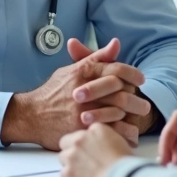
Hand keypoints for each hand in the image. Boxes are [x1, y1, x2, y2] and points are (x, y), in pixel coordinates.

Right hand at [2, 38, 145, 149]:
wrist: (31, 115)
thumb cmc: (53, 92)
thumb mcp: (72, 70)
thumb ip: (96, 58)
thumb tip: (116, 44)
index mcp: (82, 72)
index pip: (116, 69)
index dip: (132, 74)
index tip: (141, 80)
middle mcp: (84, 90)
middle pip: (121, 91)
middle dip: (136, 99)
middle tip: (144, 105)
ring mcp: (83, 110)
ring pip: (119, 112)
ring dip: (133, 116)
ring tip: (138, 119)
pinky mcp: (82, 129)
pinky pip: (111, 130)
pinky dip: (124, 132)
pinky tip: (129, 132)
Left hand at [58, 123, 133, 176]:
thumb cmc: (126, 162)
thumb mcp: (120, 142)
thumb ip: (105, 139)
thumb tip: (102, 144)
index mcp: (95, 129)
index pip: (82, 133)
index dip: (85, 143)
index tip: (90, 150)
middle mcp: (80, 138)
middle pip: (66, 142)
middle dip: (71, 150)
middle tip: (82, 160)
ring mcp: (72, 154)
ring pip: (62, 157)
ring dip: (70, 164)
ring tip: (83, 172)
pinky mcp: (69, 171)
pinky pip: (63, 174)